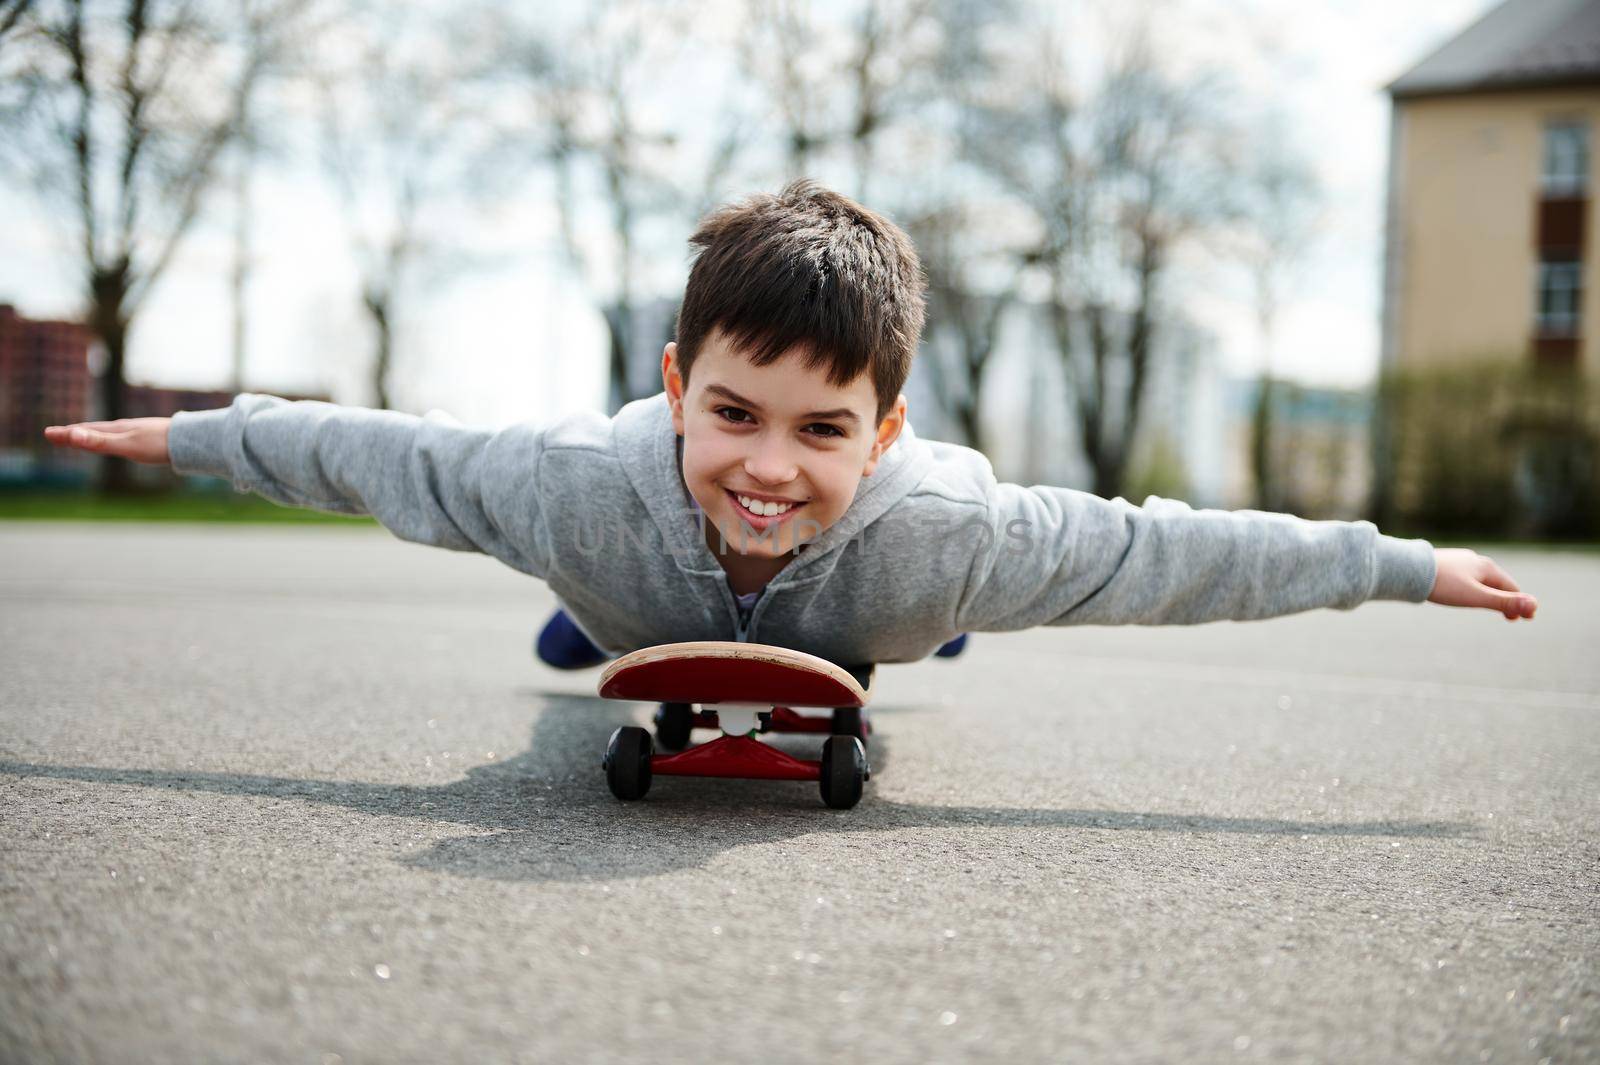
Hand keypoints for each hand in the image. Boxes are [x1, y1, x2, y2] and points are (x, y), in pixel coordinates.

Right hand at [43, 418, 171, 465]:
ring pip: (109, 432)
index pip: (85, 431)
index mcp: (116, 430)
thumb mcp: (125, 446)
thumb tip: (73, 435)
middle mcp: (124, 428)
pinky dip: (112, 438)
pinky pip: (124, 437)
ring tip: (84, 435)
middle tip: (58, 434)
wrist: (189, 440)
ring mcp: (137, 431)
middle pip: (94, 429)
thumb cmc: (158, 444)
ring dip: (92, 434)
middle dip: (75, 432)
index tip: (48, 433)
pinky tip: (120, 439)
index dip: (66, 434)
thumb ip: (100, 442)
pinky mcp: (149, 437)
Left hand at [1428, 548, 1537, 620]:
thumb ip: (1503, 602)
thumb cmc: (1442, 584)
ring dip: (1488, 593)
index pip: (1511, 587)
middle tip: (1510, 617)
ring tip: (1489, 605)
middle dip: (1505, 599)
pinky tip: (1463, 592)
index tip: (1527, 618)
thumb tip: (1534, 606)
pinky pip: (1464, 577)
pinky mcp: (1444, 564)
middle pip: (1497, 582)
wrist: (1408, 569)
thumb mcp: (1476, 597)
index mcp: (1487, 567)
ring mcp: (1459, 561)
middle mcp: (1475, 560)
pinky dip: (1472, 587)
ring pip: (1480, 579)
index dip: (1520, 603)